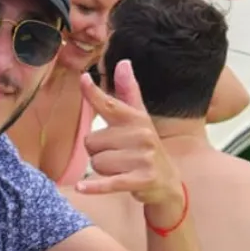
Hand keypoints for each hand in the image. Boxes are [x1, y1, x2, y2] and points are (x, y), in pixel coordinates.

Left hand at [80, 60, 185, 217]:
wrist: (167, 182)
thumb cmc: (145, 147)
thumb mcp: (139, 119)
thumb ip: (128, 92)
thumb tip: (123, 62)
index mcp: (136, 119)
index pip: (110, 104)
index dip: (94, 93)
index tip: (82, 79)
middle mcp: (140, 135)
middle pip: (91, 142)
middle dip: (97, 151)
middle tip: (116, 155)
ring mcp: (142, 158)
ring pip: (96, 163)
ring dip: (102, 170)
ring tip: (120, 169)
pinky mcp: (140, 179)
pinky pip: (108, 182)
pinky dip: (95, 187)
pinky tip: (83, 188)